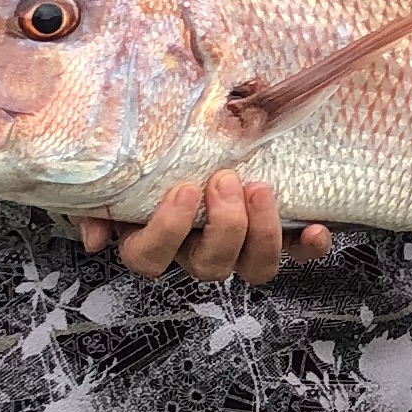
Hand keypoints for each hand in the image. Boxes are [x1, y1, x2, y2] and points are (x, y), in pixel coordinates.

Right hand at [80, 170, 333, 283]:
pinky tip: (317, 229)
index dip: (168, 232)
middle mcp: (197, 253)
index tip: (183, 191)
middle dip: (223, 226)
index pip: (149, 259)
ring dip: (262, 234)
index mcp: (154, 240)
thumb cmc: (152, 160)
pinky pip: (296, 255)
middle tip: (227, 180)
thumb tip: (94, 238)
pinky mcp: (276, 239)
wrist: (194, 141)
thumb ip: (102, 201)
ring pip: (253, 270)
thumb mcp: (119, 174)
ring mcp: (238, 251)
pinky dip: (308, 247)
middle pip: (210, 267)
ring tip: (261, 190)